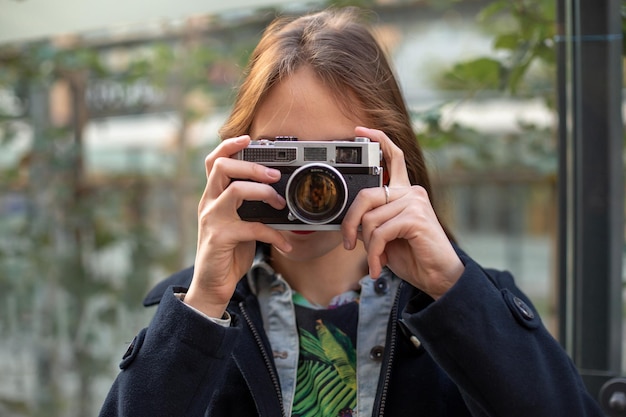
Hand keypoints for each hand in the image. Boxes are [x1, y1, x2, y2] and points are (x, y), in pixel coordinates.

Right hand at [184, 135, 291, 316]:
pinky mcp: (220, 238)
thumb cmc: (228, 252)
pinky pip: (252, 227)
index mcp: (212, 196)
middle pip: (223, 167)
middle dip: (252, 166)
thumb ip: (248, 207)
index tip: (248, 138)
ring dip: (264, 193)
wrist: (212, 285)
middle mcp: (208, 203)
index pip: (213, 161)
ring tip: (281, 203)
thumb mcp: (237, 223)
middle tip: (275, 175)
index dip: (229, 146)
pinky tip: (286, 243)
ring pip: (236, 190)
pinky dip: (274, 234)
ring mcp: (212, 219)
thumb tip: (276, 194)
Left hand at [342, 127, 463, 299]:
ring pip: (370, 219)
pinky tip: (380, 264)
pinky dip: (375, 253)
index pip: (394, 157)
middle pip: (366, 195)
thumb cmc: (413, 255)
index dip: (377, 140)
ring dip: (367, 246)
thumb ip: (372, 220)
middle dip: (350, 222)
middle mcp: (411, 192)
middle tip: (348, 243)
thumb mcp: (386, 235)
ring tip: (376, 260)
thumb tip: (350, 221)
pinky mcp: (415, 218)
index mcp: (405, 193)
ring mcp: (415, 203)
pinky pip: (380, 233)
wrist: (438, 276)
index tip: (359, 131)